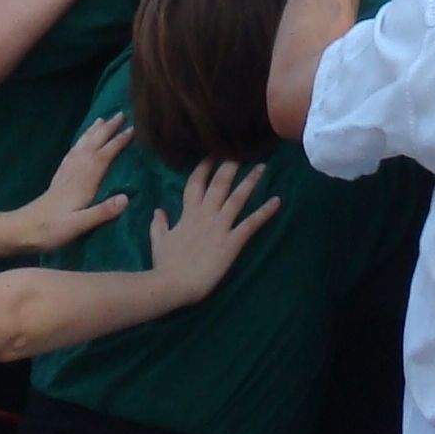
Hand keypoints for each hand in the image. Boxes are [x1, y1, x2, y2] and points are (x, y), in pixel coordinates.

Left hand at [20, 116, 134, 254]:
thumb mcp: (78, 224)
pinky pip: (72, 153)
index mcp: (83, 181)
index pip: (104, 156)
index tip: (133, 129)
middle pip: (93, 145)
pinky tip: (80, 143)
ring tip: (101, 119)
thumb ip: (102, 212)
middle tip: (121, 113)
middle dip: (107, 129)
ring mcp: (65, 173)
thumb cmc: (51, 229)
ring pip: (81, 146)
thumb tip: (126, 198)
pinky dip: (79, 143)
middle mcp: (75, 172)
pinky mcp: (58, 179)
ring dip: (92, 132)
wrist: (22, 230)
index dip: (118, 142)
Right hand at [148, 160, 279, 304]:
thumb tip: (157, 210)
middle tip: (242, 149)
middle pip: (219, 184)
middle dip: (230, 165)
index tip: (212, 153)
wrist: (172, 284)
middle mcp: (205, 215)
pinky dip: (265, 212)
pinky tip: (277, 201)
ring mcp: (219, 227)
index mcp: (188, 214)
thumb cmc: (165, 265)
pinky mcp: (232, 241)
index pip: (195, 184)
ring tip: (263, 167)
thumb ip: (158, 224)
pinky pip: (251, 223)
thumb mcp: (158, 241)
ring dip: (251, 181)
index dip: (204, 168)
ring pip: (237, 198)